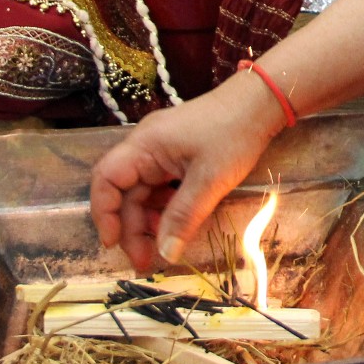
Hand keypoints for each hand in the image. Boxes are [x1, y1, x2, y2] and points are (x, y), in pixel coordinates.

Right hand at [90, 73, 289, 271]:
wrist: (260, 103)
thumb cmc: (233, 134)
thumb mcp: (209, 180)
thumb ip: (183, 217)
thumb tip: (166, 255)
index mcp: (144, 145)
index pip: (106, 180)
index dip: (104, 214)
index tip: (113, 243)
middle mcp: (146, 147)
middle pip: (126, 192)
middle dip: (132, 228)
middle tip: (146, 260)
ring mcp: (162, 150)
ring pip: (144, 193)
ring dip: (150, 220)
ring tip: (164, 246)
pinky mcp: (177, 155)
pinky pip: (161, 186)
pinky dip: (165, 207)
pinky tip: (178, 224)